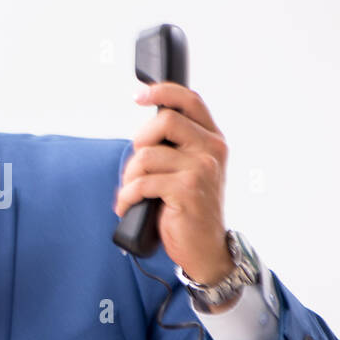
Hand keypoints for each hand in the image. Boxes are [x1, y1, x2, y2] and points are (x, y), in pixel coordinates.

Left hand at [114, 82, 233, 286]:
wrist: (205, 248)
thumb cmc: (190, 208)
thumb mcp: (188, 171)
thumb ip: (176, 146)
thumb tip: (145, 129)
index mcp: (212, 140)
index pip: (190, 100)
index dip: (162, 91)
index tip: (139, 95)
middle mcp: (212, 149)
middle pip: (164, 121)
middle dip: (139, 143)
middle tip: (137, 168)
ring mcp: (202, 168)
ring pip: (147, 155)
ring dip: (130, 177)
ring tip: (131, 193)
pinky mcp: (187, 189)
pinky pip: (143, 182)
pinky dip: (127, 196)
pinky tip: (128, 206)